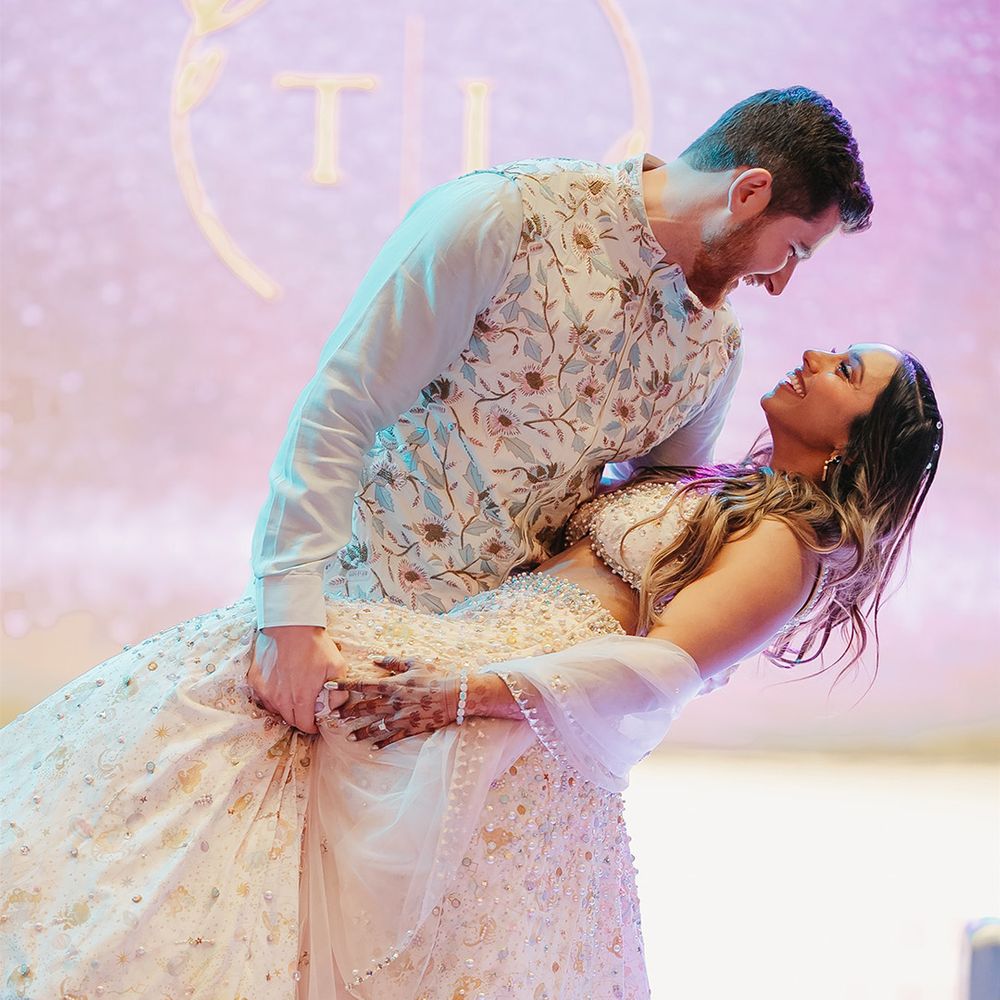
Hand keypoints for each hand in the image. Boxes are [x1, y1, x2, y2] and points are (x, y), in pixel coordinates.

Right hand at [248, 624, 349, 733]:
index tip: (314, 722)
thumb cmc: (315, 645)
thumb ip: (338, 690)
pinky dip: (273, 697)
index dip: (311, 726)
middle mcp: (281, 699)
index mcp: (302, 698)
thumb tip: (336, 706)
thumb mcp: (336, 666)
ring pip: (276, 710)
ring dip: (286, 708)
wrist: (291, 626)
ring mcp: (266, 690)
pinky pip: (264, 698)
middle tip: (307, 709)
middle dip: (300, 718)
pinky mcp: (255, 680)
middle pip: (289, 719)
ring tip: (294, 696)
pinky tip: (281, 686)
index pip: (304, 725)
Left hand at [335, 655, 462, 749]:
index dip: (344, 685)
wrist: (454, 695)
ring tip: (348, 737)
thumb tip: (374, 658)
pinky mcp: (411, 728)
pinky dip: (382, 743)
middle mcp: (394, 702)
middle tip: (333, 717)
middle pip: (365, 708)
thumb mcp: (414, 663)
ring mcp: (402, 717)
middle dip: (348, 713)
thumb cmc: (435, 676)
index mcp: (393, 684)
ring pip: (376, 726)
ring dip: (361, 732)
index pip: (363, 684)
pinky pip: (393, 738)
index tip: (328, 686)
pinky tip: (373, 748)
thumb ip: (393, 662)